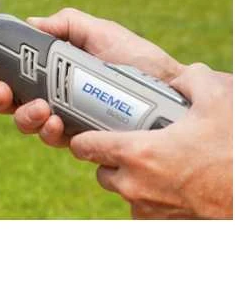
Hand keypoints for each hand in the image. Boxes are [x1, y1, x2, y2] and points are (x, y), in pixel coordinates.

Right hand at [0, 7, 184, 146]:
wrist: (169, 88)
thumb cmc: (136, 58)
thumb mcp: (99, 32)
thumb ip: (66, 24)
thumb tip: (31, 22)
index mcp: (51, 69)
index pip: (11, 72)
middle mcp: (51, 94)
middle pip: (9, 102)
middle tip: (2, 92)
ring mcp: (64, 118)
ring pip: (26, 123)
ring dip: (24, 117)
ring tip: (41, 108)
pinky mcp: (81, 138)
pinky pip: (54, 139)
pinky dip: (50, 131)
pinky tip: (58, 122)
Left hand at [69, 63, 232, 218]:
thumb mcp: (218, 100)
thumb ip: (192, 80)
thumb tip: (182, 77)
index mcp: (138, 153)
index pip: (84, 147)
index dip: (84, 137)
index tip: (90, 130)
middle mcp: (137, 186)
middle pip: (102, 172)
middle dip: (110, 159)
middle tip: (132, 144)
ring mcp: (151, 211)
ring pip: (123, 192)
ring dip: (132, 179)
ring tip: (158, 164)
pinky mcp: (167, 226)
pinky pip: (146, 210)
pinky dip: (153, 197)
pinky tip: (173, 182)